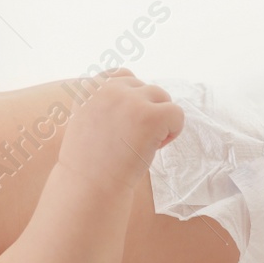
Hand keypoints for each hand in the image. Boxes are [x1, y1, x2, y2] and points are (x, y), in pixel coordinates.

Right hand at [59, 69, 183, 191]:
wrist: (89, 186)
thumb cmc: (89, 162)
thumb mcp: (86, 120)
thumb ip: (105, 101)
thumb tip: (137, 94)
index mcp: (91, 87)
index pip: (124, 76)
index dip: (132, 102)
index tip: (123, 126)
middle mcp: (109, 88)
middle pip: (146, 88)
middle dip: (146, 112)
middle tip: (131, 141)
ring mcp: (130, 100)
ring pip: (163, 97)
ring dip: (160, 120)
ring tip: (144, 144)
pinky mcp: (151, 115)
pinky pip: (177, 113)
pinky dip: (173, 131)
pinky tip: (156, 147)